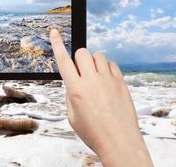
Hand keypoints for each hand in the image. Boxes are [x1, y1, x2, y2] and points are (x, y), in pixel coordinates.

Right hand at [50, 29, 152, 166]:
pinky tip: (107, 81)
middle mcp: (91, 81)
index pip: (63, 61)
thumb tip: (72, 82)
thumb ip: (69, 95)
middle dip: (79, 58)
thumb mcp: (72, 117)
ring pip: (98, 56)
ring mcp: (108, 80)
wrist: (119, 141)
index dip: (57, 45)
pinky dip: (107, 68)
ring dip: (93, 63)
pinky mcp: (121, 82)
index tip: (54, 32)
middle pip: (82, 53)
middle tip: (81, 71)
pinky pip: (112, 64)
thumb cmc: (94, 132)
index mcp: (76, 90)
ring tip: (95, 77)